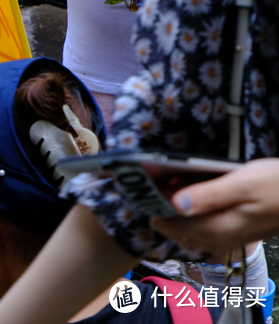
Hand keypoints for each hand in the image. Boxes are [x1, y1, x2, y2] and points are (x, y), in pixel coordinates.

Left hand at [152, 159, 278, 253]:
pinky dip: (191, 204)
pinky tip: (193, 184)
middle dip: (162, 201)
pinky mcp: (229, 229)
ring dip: (175, 202)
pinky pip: (198, 220)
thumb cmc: (276, 185)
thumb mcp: (242, 184)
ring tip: (176, 177)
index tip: (147, 180)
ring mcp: (222, 237)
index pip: (167, 223)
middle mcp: (215, 240)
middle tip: (161, 174)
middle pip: (172, 225)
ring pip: (184, 223)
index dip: (154, 201)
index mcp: (215, 231)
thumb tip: (176, 203)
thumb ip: (208, 195)